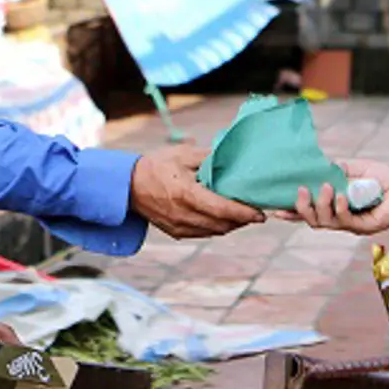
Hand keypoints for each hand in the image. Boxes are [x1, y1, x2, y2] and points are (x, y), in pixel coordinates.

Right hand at [129, 146, 264, 238]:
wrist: (128, 185)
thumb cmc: (157, 165)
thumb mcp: (183, 155)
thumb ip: (209, 158)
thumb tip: (234, 158)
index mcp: (186, 194)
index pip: (223, 210)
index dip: (244, 213)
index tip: (261, 214)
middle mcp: (183, 214)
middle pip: (222, 224)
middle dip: (242, 220)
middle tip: (256, 212)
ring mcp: (178, 226)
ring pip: (215, 232)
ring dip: (231, 225)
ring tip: (242, 215)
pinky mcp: (175, 233)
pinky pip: (203, 234)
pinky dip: (217, 228)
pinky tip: (223, 219)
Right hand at [287, 159, 388, 235]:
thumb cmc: (382, 177)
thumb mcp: (353, 168)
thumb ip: (335, 169)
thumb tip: (317, 166)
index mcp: (334, 206)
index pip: (309, 212)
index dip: (292, 212)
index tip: (276, 208)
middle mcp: (340, 218)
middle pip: (312, 221)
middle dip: (302, 208)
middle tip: (301, 190)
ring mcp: (351, 225)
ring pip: (325, 223)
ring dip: (321, 205)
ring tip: (325, 187)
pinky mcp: (364, 227)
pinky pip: (346, 221)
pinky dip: (340, 207)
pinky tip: (342, 195)